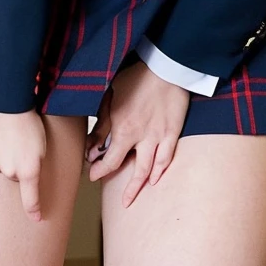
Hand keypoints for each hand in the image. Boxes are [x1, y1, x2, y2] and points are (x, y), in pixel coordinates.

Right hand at [0, 106, 46, 220]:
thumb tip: (27, 175)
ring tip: (8, 132)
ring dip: (3, 154)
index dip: (33, 209)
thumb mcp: (41, 142)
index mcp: (29, 170)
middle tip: (21, 140)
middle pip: (13, 173)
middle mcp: (10, 172)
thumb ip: (34, 162)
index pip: (31, 198)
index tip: (37, 219)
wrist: (6, 103)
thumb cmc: (29, 119)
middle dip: (16, 162)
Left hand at [85, 61, 189, 206]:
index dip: (100, 170)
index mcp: (122, 128)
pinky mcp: (172, 131)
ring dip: (139, 185)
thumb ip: (102, 123)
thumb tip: (93, 147)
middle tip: (118, 198)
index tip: (94, 174)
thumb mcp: (111, 97)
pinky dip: (160, 170)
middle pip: (129, 168)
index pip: (109, 159)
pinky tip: (155, 179)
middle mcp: (140, 137)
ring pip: (149, 168)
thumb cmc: (136, 77)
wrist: (165, 66)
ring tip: (132, 198)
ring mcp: (158, 136)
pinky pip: (167, 157)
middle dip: (121, 186)